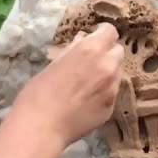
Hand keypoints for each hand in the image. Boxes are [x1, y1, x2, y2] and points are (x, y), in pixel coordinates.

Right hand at [18, 24, 123, 145]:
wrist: (41, 126)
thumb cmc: (39, 92)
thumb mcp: (54, 63)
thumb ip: (73, 50)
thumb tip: (83, 39)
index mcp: (91, 50)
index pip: (110, 31)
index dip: (102, 33)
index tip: (95, 37)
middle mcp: (108, 66)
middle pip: (118, 51)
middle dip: (107, 53)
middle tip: (92, 61)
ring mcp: (113, 88)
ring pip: (117, 73)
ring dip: (108, 72)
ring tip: (88, 83)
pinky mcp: (112, 107)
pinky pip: (112, 92)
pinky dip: (104, 92)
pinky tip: (87, 100)